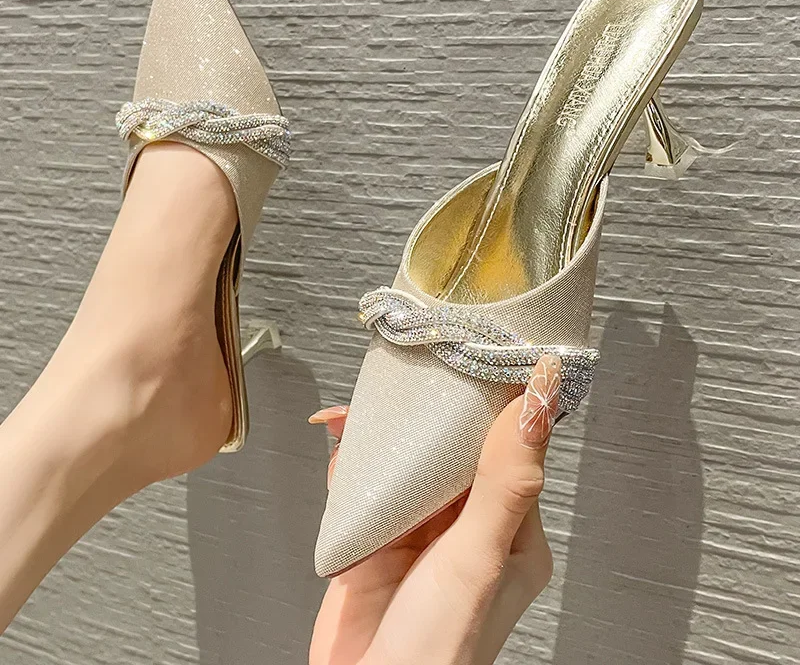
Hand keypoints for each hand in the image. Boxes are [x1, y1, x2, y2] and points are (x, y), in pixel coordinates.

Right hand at [309, 354, 561, 664]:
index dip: (495, 398)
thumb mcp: (476, 557)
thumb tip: (542, 397)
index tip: (479, 351)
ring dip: (387, 433)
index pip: (511, 443)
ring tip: (363, 408)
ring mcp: (422, 530)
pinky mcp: (379, 538)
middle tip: (411, 368)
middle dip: (430, 409)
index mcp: (512, 527)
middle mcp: (469, 525)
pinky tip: (341, 447)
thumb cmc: (437, 652)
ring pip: (410, 459)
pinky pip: (369, 484)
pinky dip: (353, 463)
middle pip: (455, 445)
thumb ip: (507, 478)